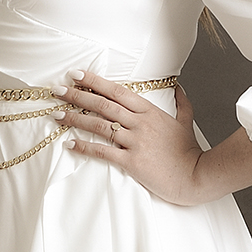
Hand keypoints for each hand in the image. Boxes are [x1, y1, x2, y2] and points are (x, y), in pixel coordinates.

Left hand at [53, 70, 204, 204]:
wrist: (196, 176)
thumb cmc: (189, 151)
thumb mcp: (186, 122)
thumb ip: (181, 103)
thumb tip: (179, 88)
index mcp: (150, 111)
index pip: (117, 91)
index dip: (95, 82)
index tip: (77, 75)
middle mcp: (140, 123)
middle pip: (103, 105)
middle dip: (77, 96)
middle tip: (57, 90)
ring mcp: (135, 142)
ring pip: (99, 125)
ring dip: (75, 118)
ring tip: (56, 114)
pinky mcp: (131, 161)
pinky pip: (103, 151)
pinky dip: (84, 146)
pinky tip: (69, 143)